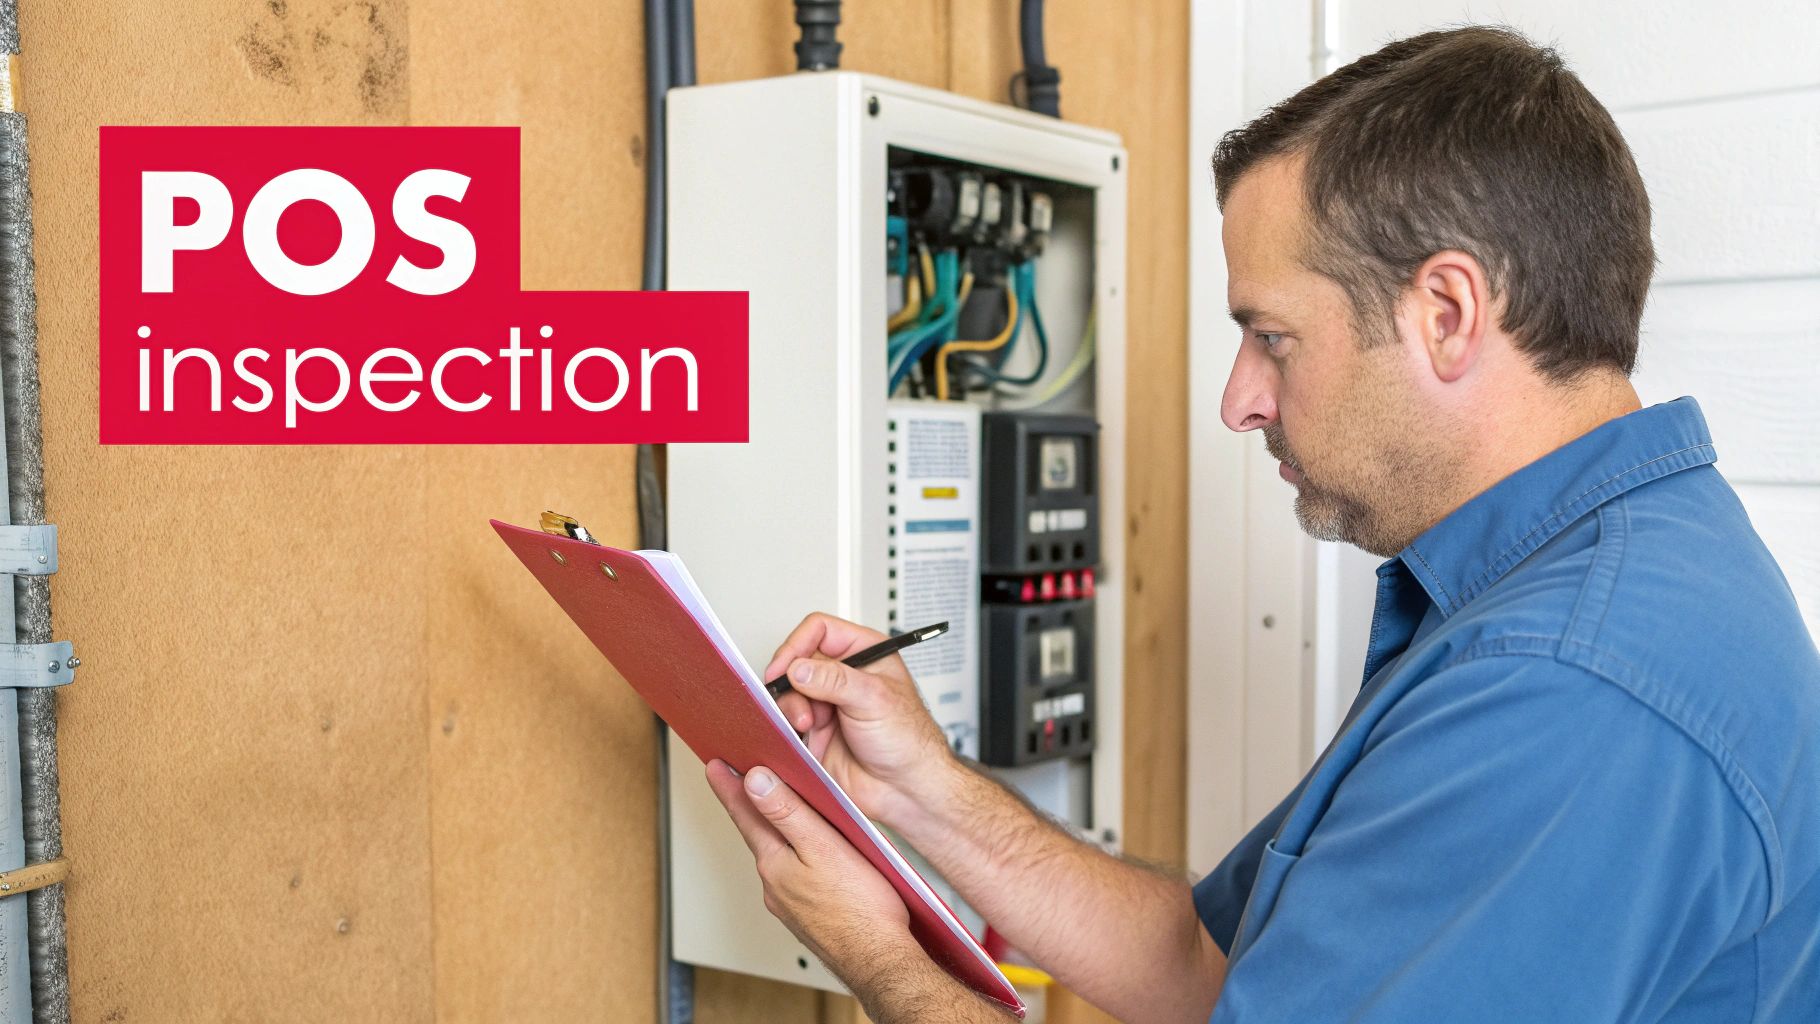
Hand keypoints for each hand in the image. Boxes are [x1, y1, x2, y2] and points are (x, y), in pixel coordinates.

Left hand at [704, 758, 917, 989]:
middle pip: (759, 834)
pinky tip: (813, 856)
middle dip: (751, 806)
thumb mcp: (823, 847)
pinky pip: (797, 877)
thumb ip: (787, 813)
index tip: (714, 766)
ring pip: (780, 856)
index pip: (745, 814)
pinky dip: (797, 858)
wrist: (880, 962)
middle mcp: (775, 885)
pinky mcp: (809, 916)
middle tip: (739, 780)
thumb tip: (754, 782)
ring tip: (777, 810)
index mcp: (775, 863)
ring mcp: (790, 904)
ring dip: (776, 832)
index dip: (730, 786)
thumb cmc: (861, 909)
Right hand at [763, 612, 958, 828]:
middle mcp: (843, 675)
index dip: (797, 644)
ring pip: (789, 691)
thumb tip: (799, 668)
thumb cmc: (909, 741)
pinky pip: (787, 719)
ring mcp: (828, 703)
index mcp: (864, 653)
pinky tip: (800, 736)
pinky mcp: (815, 730)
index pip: (819, 630)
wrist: (906, 788)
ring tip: (807, 724)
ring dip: (791, 706)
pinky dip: (786, 726)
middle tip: (799, 702)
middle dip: (793, 682)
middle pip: (798, 660)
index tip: (786, 667)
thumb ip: (834, 680)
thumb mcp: (874, 699)